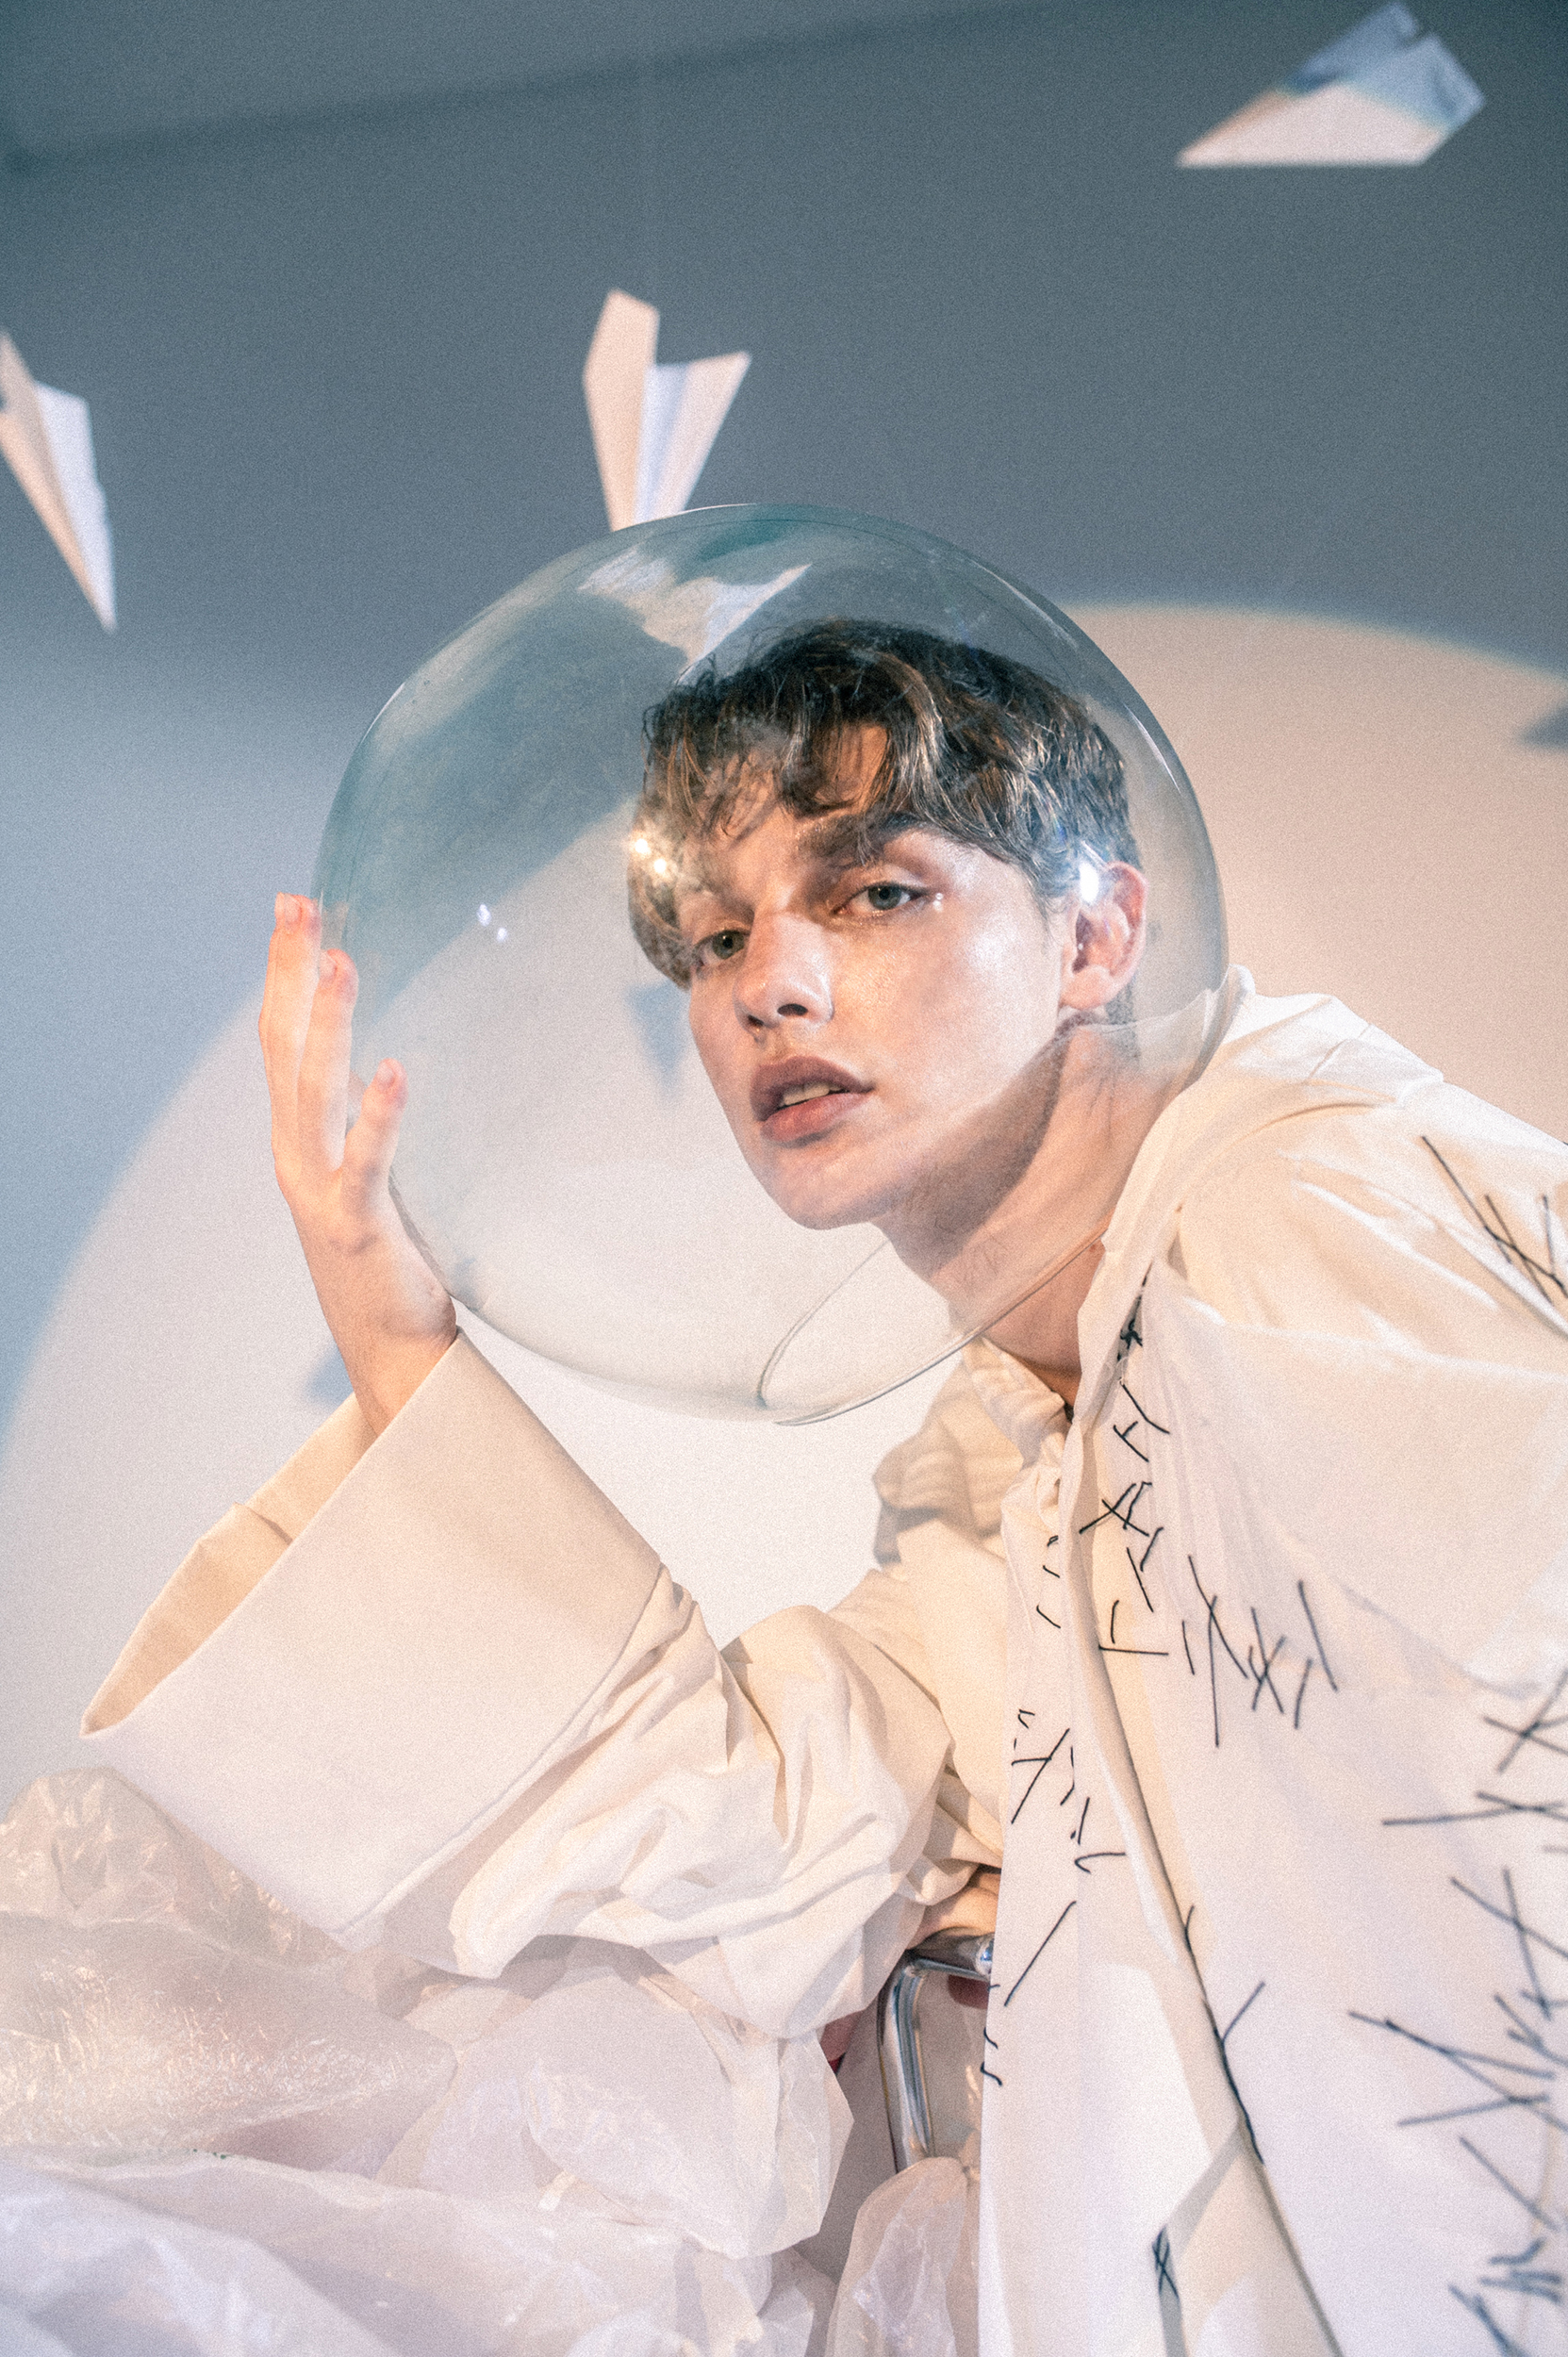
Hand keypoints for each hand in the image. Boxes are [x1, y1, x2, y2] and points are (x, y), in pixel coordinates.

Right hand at [261, 895, 456, 1434]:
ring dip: (327, 1025)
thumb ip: (369, 1120)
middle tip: (299, 906)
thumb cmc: (389, 1260)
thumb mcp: (372, 1172)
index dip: (284, 972)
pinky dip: (377, 1115)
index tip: (295, 907)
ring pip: (312, 1091)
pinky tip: (393, 1070)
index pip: (282, 1038)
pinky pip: (366, 1160)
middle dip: (289, 974)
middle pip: (282, 1047)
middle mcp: (296, 1155)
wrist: (389, 1351)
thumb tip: (394, 1057)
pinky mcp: (358, 1223)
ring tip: (342, 962)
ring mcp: (320, 1188)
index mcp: (299, 1138)